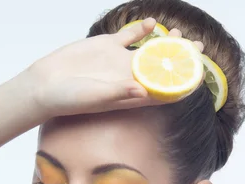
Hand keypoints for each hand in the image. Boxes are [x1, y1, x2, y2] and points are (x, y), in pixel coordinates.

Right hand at [24, 18, 184, 116]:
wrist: (45, 85)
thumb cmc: (69, 99)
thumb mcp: (95, 98)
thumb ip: (119, 92)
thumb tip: (143, 90)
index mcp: (132, 94)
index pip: (164, 91)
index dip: (183, 85)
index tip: (199, 77)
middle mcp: (129, 77)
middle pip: (163, 68)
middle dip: (182, 60)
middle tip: (198, 48)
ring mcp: (119, 61)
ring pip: (150, 50)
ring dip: (166, 42)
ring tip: (181, 34)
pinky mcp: (107, 46)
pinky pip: (129, 36)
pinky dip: (141, 29)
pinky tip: (152, 23)